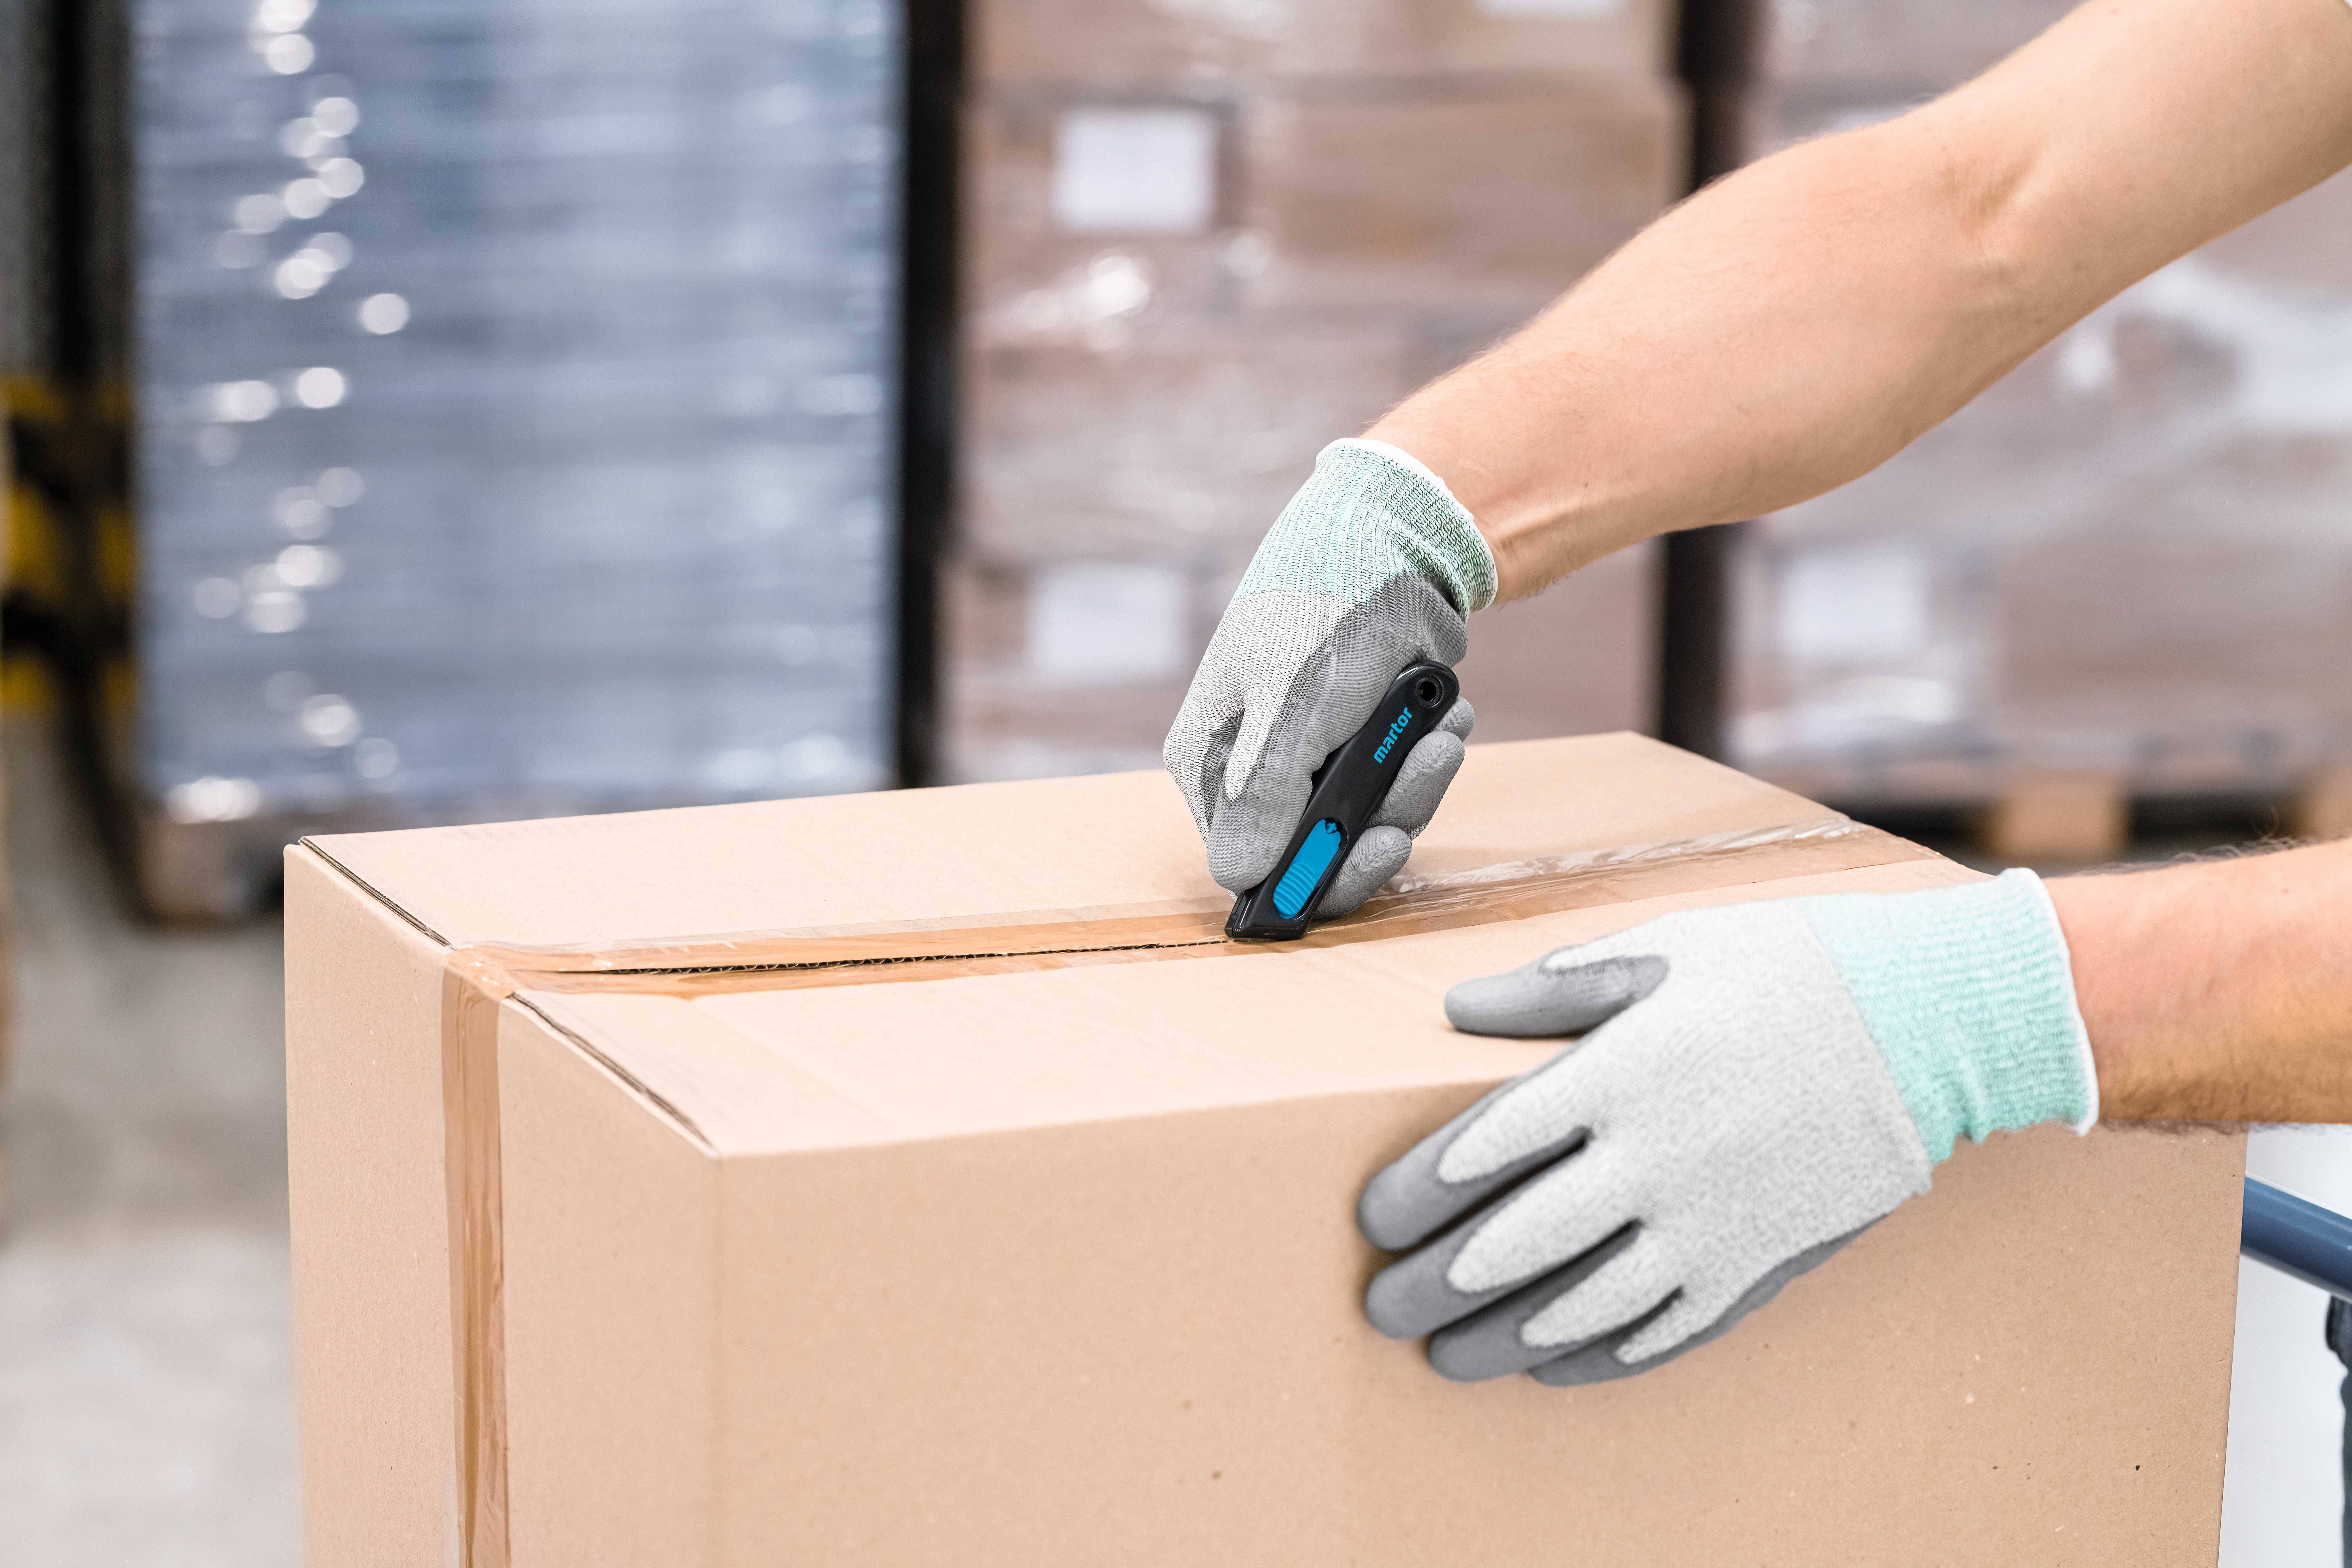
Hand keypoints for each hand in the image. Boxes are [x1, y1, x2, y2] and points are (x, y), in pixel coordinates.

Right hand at [1163, 439, 1493, 915]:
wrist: (1392, 537)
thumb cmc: (1325, 606)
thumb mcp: (1292, 704)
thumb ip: (1264, 794)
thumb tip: (1237, 876)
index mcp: (1210, 760)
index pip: (1249, 859)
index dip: (1314, 869)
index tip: (1377, 843)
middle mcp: (1250, 769)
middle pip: (1315, 849)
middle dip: (1382, 816)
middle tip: (1430, 765)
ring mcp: (1305, 758)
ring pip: (1364, 820)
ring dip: (1415, 782)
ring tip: (1445, 729)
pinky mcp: (1353, 746)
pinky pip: (1392, 787)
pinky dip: (1423, 758)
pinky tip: (1446, 718)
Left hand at [1357, 870, 2097, 1384]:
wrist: (1930, 1022)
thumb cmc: (1790, 970)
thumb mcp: (1668, 949)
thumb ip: (1557, 987)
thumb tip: (1459, 1009)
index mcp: (1623, 1073)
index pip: (1487, 1148)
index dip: (1419, 1191)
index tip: (1374, 1220)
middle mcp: (1657, 1158)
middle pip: (1517, 1241)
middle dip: (1437, 1283)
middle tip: (1382, 1305)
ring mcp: (1711, 1221)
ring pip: (1581, 1304)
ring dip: (1501, 1338)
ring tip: (1445, 1356)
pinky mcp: (1759, 1260)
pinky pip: (1665, 1328)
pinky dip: (1600, 1355)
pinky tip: (1551, 1366)